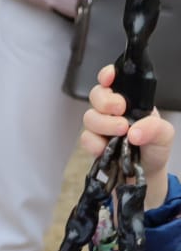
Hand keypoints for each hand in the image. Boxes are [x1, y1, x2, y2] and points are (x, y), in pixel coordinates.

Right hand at [81, 64, 173, 210]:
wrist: (146, 175)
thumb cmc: (155, 150)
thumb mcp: (164, 135)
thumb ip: (154, 128)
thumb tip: (133, 132)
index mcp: (129, 100)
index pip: (113, 80)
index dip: (107, 75)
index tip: (109, 78)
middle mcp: (112, 111)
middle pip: (96, 95)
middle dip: (106, 102)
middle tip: (121, 112)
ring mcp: (101, 128)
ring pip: (89, 117)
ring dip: (103, 124)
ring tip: (120, 133)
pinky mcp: (94, 146)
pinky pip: (85, 138)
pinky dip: (94, 144)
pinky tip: (106, 149)